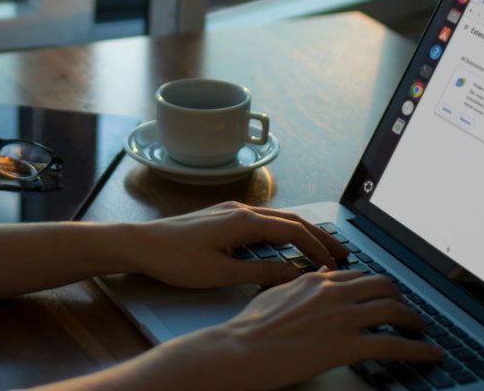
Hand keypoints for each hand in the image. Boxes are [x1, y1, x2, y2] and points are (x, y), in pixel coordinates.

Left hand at [127, 201, 348, 288]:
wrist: (141, 244)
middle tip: (342, 252)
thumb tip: (293, 274)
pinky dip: (282, 232)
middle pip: (291, 220)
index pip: (293, 231)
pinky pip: (262, 221)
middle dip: (319, 236)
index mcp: (244, 221)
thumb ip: (260, 273)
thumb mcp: (221, 273)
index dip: (317, 249)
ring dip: (301, 232)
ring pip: (277, 219)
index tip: (334, 266)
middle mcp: (241, 210)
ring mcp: (230, 211)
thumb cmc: (175, 259)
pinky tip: (285, 244)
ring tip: (320, 249)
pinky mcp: (221, 217)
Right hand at [161, 270, 441, 389]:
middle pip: (382, 287)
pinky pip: (394, 344)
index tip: (384, 297)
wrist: (241, 350)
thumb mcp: (273, 294)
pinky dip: (418, 349)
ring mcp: (342, 317)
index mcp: (316, 281)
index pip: (358, 276)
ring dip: (414, 321)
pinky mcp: (347, 344)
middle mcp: (333, 292)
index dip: (377, 288)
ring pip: (394, 310)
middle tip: (407, 313)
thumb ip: (296, 287)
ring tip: (422, 331)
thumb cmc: (249, 328)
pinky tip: (430, 354)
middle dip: (401, 299)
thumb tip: (306, 283)